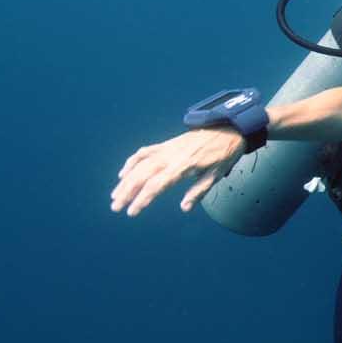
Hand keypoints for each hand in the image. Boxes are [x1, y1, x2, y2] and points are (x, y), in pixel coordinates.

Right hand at [111, 128, 244, 216]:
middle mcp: (171, 156)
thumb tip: (184, 208)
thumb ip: (198, 192)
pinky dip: (131, 162)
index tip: (132, 212)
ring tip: (115, 196)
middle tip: (115, 207)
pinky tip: (123, 174)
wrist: (226, 130)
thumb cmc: (223, 155)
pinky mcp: (165, 144)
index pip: (157, 185)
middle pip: (142, 176)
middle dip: (127, 192)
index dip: (142, 199)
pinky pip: (143, 153)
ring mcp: (166, 149)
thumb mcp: (216, 176)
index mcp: (184, 166)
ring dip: (125, 181)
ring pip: (139, 165)